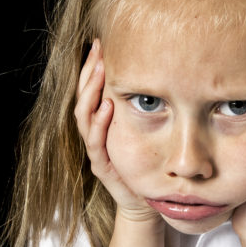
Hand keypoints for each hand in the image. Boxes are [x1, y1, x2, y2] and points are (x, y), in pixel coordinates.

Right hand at [74, 40, 156, 222]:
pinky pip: (95, 142)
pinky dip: (99, 123)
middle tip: (98, 49)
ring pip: (84, 116)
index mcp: (102, 124)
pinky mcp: (102, 166)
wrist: (145, 203)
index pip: (91, 90)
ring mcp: (96, 150)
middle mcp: (94, 134)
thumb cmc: (147, 165)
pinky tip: (106, 107)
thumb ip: (146, 108)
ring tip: (101, 71)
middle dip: (90, 72)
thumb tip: (162, 76)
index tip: (100, 43)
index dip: (92, 67)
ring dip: (92, 92)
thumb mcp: (146, 131)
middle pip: (84, 97)